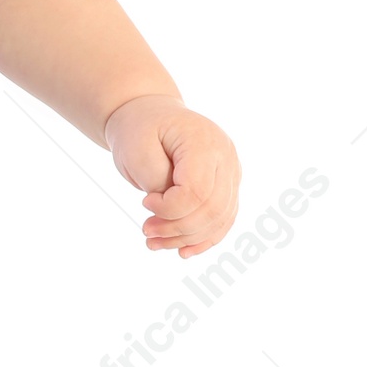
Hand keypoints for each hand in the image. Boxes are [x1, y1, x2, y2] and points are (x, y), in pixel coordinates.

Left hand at [104, 94, 240, 256]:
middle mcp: (226, 158)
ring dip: (186, 238)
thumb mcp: (136, 148)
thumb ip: (156, 179)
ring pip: (219, 219)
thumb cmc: (141, 129)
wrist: (151, 116)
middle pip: (212, 209)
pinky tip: (182, 251)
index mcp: (206, 142)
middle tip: (146, 230)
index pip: (198, 191)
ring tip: (154, 242)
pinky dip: (202, 239)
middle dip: (176, 228)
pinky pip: (222, 221)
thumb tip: (172, 210)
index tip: (145, 202)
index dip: (170, 208)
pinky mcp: (226, 188)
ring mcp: (230, 173)